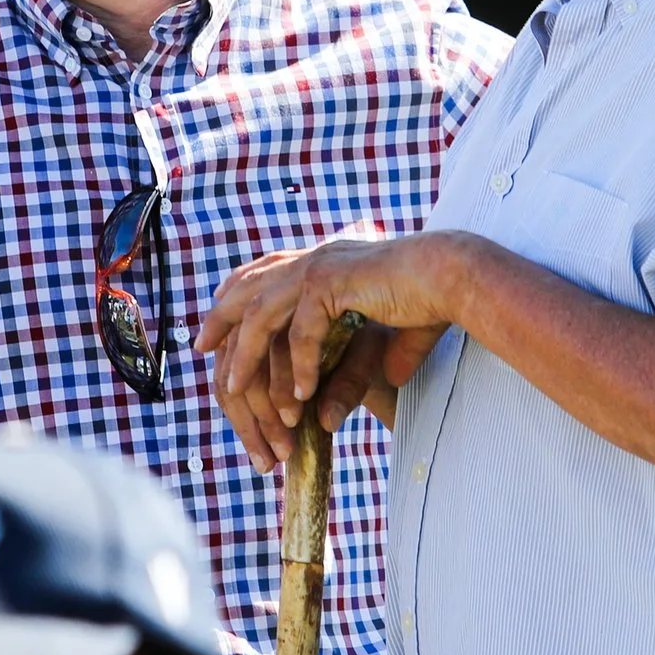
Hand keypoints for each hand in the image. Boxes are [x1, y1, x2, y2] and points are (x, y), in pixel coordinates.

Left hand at [197, 233, 467, 471]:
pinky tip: (299, 397)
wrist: (456, 276)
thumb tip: (390, 379)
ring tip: (237, 392)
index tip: (214, 324)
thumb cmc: (431, 301)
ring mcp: (321, 266)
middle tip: (198, 349)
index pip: (262, 273)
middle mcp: (314, 258)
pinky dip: (297, 366)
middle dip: (220, 320)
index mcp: (321, 260)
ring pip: (262, 314)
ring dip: (249, 357)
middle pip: (247, 288)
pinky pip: (302, 332)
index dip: (234, 295)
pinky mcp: (333, 282)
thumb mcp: (391, 331)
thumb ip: (380, 352)